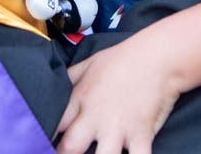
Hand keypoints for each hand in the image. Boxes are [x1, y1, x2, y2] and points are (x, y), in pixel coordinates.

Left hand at [55, 38, 179, 153]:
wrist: (158, 57)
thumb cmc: (122, 59)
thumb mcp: (88, 63)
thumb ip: (68, 78)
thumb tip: (51, 86)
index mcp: (80, 98)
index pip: (53, 124)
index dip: (44, 136)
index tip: (42, 143)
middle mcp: (96, 116)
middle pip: (70, 148)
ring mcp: (119, 128)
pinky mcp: (141, 135)